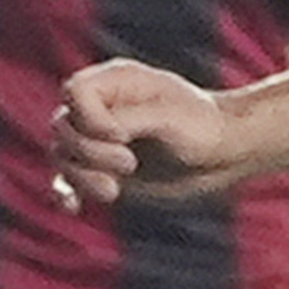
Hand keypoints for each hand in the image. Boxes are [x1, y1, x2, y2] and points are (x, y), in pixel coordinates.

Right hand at [52, 57, 250, 211]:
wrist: (226, 155)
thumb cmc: (206, 128)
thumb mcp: (170, 118)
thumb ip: (127, 119)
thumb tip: (95, 133)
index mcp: (117, 82)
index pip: (75, 91)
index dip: (89, 118)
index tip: (123, 137)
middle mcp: (101, 107)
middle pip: (62, 127)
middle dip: (90, 152)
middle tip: (131, 164)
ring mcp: (97, 139)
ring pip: (62, 156)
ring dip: (82, 177)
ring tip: (114, 191)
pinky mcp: (99, 169)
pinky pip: (65, 179)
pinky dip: (65, 193)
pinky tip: (74, 207)